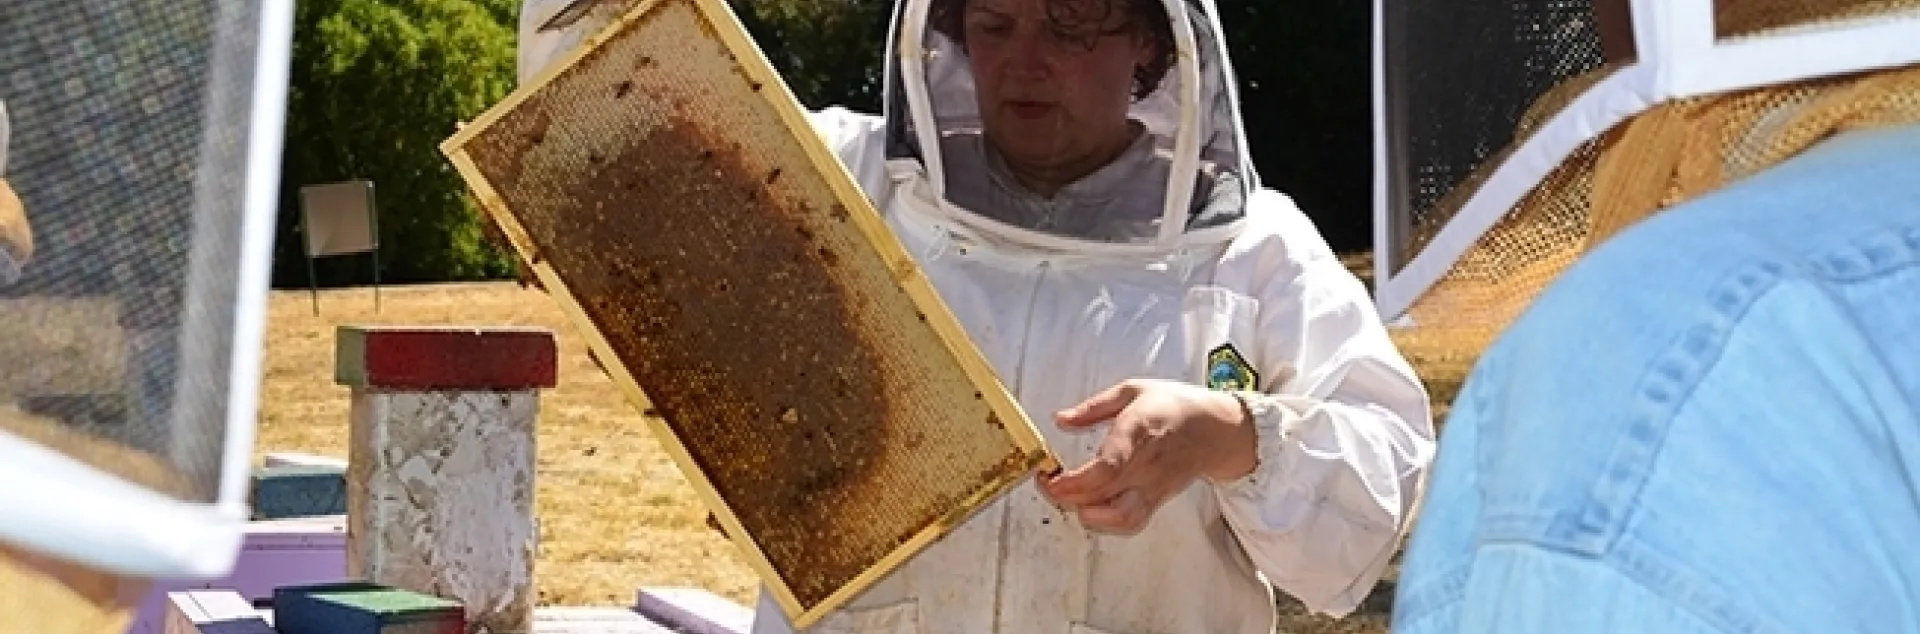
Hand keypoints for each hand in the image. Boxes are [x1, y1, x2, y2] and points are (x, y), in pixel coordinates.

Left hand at [1037, 378, 1257, 534]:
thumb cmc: (1176, 406)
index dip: (1076, 479)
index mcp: (1139, 429)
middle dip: (1066, 495)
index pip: (1109, 464)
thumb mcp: (1133, 390)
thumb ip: (1093, 407)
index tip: (1052, 476)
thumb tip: (1062, 419)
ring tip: (1067, 496)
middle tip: (1047, 482)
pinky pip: (1130, 522)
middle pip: (1103, 493)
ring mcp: (1154, 485)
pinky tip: (1089, 508)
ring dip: (1085, 512)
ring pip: (1117, 516)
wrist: (1216, 429)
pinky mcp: (1158, 500)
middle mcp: (1147, 463)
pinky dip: (1105, 523)